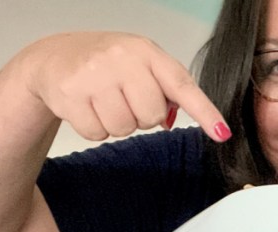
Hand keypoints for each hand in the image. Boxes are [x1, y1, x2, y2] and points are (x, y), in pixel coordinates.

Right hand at [20, 31, 229, 140]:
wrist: (56, 56)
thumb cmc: (107, 64)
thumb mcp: (141, 64)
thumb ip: (166, 88)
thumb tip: (176, 119)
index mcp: (146, 52)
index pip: (183, 86)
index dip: (205, 113)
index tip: (222, 133)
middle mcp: (122, 60)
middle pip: (151, 117)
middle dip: (141, 117)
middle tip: (125, 99)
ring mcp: (94, 76)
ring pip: (124, 128)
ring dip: (117, 123)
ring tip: (104, 102)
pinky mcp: (70, 95)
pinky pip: (97, 133)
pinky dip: (95, 128)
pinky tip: (88, 107)